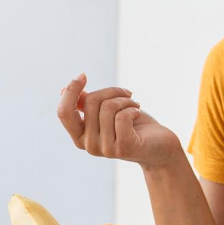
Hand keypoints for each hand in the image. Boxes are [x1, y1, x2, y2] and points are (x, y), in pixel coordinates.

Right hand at [57, 74, 182, 168]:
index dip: (71, 91)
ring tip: (134, 105)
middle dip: (111, 90)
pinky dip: (133, 108)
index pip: (63, 112)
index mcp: (79, 137)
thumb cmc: (133, 127)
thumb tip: (63, 90)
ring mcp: (105, 149)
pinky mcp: (123, 148)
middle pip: (90, 102)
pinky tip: (138, 113)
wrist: (160, 148)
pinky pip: (122, 116)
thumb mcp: (107, 113)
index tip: (83, 75)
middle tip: (126, 94)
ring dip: (126, 100)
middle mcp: (89, 145)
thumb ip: (86, 105)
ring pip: (108, 107)